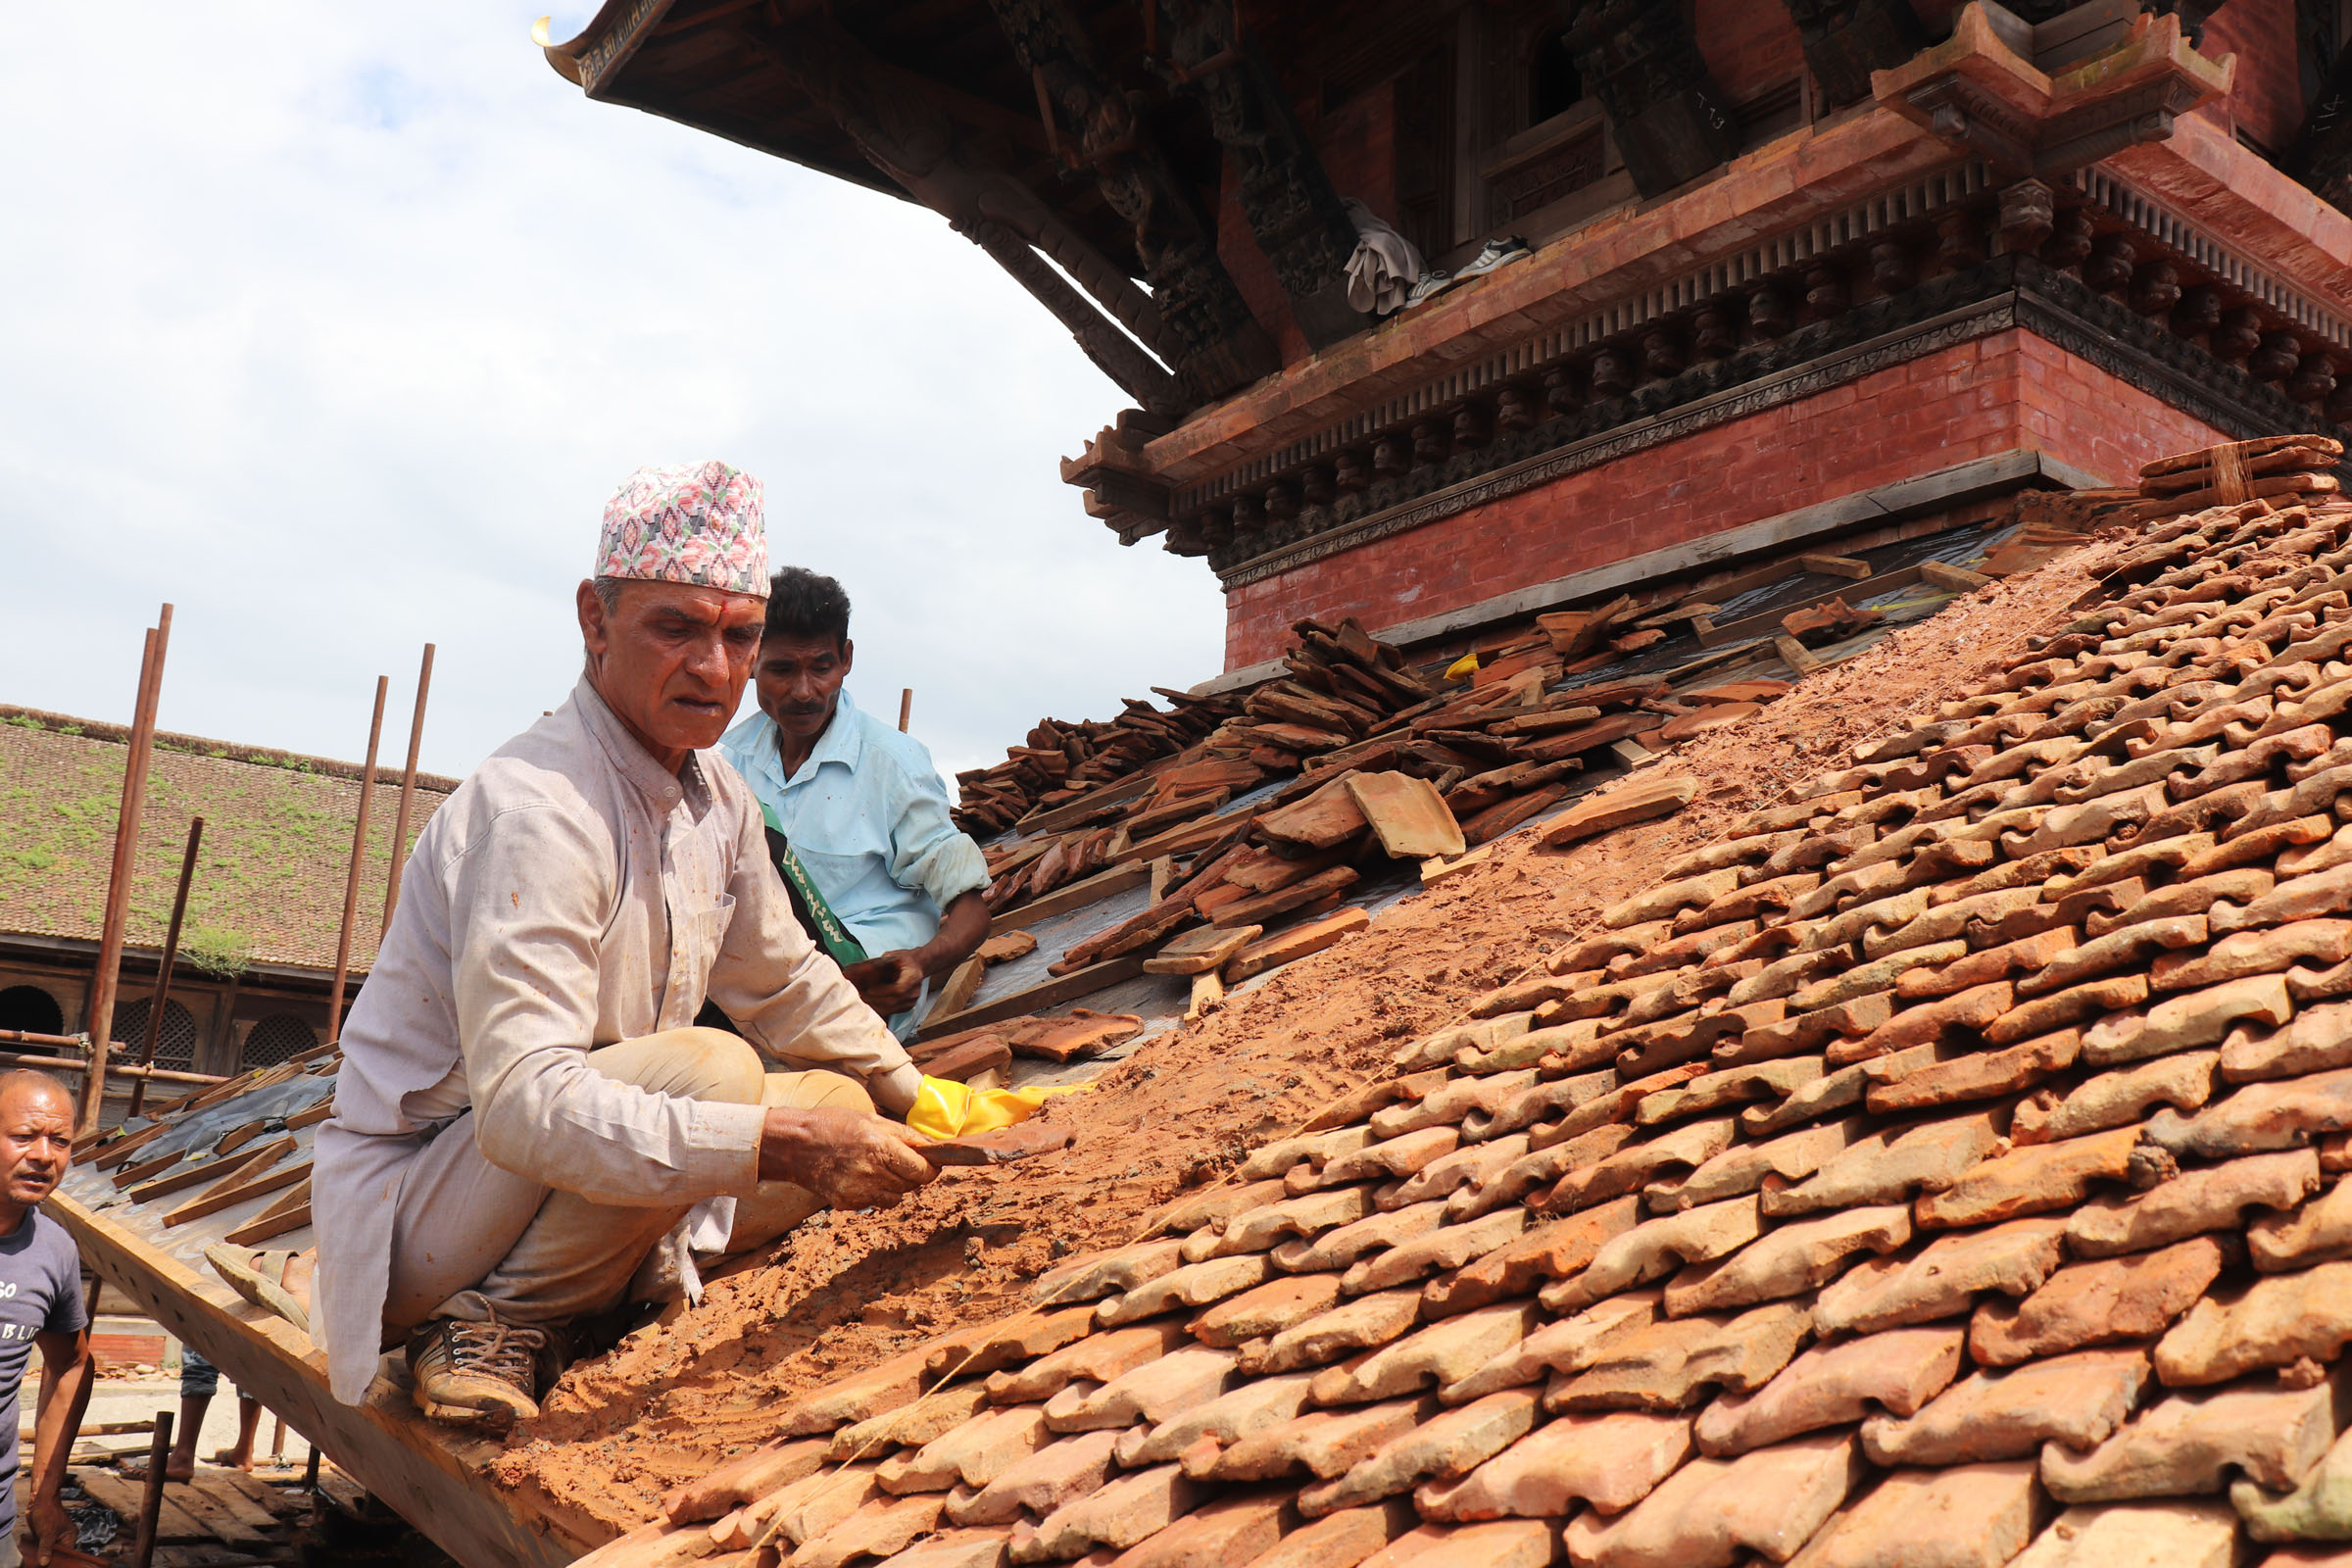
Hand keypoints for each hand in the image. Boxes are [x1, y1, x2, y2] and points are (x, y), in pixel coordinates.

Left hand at [28, 1489, 72, 1564]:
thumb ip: (46, 1549)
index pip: (66, 1554)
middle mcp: (63, 1538)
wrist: (40, 1500)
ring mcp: (54, 1537)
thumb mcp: (47, 1533)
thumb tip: (45, 1563)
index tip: (48, 1564)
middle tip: (41, 1560)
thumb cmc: (48, 1512)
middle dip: (49, 1557)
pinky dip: (38, 1549)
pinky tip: (34, 1551)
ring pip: (48, 1551)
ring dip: (42, 1553)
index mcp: (70, 1536)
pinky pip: (42, 1547)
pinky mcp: (45, 1536)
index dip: (57, 1560)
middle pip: (57, 1554)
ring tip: (38, 1554)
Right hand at [759, 1106, 937, 1209]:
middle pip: (911, 1185)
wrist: (794, 1145)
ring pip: (896, 1197)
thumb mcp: (870, 1119)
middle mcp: (872, 1172)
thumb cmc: (832, 1124)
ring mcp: (859, 1190)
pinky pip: (874, 1203)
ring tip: (879, 1168)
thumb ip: (903, 1134)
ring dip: (895, 1186)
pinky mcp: (847, 1202)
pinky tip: (860, 1177)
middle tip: (900, 1161)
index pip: (922, 1170)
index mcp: (881, 1147)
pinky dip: (874, 1193)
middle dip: (913, 1175)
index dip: (931, 1168)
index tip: (931, 1164)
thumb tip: (932, 1145)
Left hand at [841, 951, 926, 1016]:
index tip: (869, 990)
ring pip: (891, 1008)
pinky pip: (892, 1011)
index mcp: (913, 977)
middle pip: (893, 1001)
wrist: (919, 965)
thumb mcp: (892, 955)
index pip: (898, 989)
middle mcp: (915, 991)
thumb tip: (861, 968)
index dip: (882, 991)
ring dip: (875, 1005)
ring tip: (863, 999)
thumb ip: (879, 964)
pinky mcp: (908, 1006)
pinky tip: (871, 1003)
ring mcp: (912, 1000)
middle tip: (860, 995)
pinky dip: (880, 1008)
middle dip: (874, 1000)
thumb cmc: (904, 959)